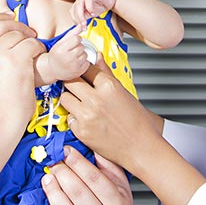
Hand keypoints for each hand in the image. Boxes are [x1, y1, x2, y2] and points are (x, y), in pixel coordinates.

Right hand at [0, 13, 42, 127]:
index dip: (0, 20)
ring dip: (29, 41)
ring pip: (18, 34)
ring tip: (33, 52)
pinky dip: (38, 49)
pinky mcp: (15, 59)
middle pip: (1, 24)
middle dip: (17, 26)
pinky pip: (31, 44)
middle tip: (28, 33)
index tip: (10, 20)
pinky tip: (37, 59)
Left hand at [35, 147, 131, 204]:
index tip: (65, 150)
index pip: (95, 178)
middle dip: (62, 174)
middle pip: (79, 193)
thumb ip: (109, 167)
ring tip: (46, 179)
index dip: (78, 162)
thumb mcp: (119, 187)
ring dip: (53, 193)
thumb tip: (93, 145)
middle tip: (52, 162)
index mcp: (117, 204)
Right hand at [47, 30, 89, 80]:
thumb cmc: (56, 55)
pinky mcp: (78, 72)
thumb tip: (81, 25)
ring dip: (81, 55)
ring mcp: (73, 66)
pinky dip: (83, 62)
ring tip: (73, 57)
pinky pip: (87, 63)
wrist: (52, 70)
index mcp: (62, 49)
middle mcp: (68, 58)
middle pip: (82, 47)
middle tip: (71, 51)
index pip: (77, 39)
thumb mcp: (60, 42)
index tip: (72, 43)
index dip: (76, 39)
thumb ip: (72, 33)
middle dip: (78, 47)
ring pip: (85, 54)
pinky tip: (76, 63)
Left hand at [59, 58, 161, 172]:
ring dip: (70, 99)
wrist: (140, 147)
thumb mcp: (124, 92)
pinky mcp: (81, 131)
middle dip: (72, 82)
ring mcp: (86, 116)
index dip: (83, 69)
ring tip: (81, 103)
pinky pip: (68, 117)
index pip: (85, 68)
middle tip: (76, 86)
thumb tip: (97, 57)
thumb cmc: (137, 122)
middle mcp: (96, 99)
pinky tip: (85, 119)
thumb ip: (106, 73)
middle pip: (69, 81)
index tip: (82, 71)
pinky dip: (74, 117)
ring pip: (65, 98)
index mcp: (109, 86)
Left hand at [70, 0, 116, 25]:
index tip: (80, 27)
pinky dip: (89, 8)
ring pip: (79, 5)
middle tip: (83, 26)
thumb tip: (79, 26)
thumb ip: (85, 18)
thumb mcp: (91, 14)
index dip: (75, 20)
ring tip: (86, 22)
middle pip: (75, 8)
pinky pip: (88, 0)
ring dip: (81, 15)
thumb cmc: (102, 5)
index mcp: (79, 1)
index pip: (72, 11)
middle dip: (78, 19)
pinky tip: (93, 14)